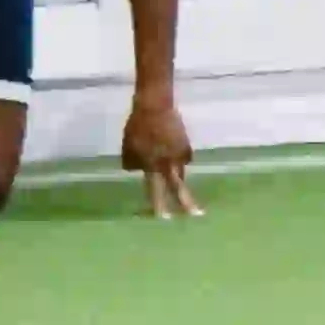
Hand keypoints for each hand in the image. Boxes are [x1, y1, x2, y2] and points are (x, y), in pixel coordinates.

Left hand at [123, 87, 199, 217]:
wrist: (154, 105)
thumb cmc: (136, 126)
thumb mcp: (127, 147)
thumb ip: (132, 163)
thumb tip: (138, 170)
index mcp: (152, 164)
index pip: (156, 190)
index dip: (160, 205)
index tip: (166, 219)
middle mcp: (168, 162)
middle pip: (178, 186)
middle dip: (187, 202)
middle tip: (197, 214)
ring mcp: (180, 153)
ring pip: (180, 172)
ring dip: (179, 180)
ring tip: (179, 182)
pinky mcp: (186, 145)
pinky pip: (183, 158)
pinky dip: (179, 160)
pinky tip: (175, 156)